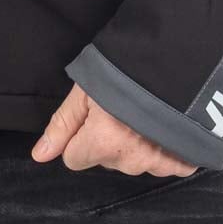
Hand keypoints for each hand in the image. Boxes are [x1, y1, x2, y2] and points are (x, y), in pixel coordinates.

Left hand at [30, 82, 198, 176]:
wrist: (180, 59)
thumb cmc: (127, 68)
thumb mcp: (85, 89)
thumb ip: (62, 125)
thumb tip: (38, 156)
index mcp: (103, 143)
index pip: (74, 158)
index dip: (80, 134)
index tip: (94, 113)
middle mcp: (131, 160)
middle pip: (105, 159)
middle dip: (108, 138)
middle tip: (122, 107)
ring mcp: (159, 164)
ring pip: (132, 161)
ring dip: (136, 143)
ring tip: (145, 110)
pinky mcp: (183, 163)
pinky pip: (163, 164)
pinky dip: (163, 148)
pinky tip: (164, 124)